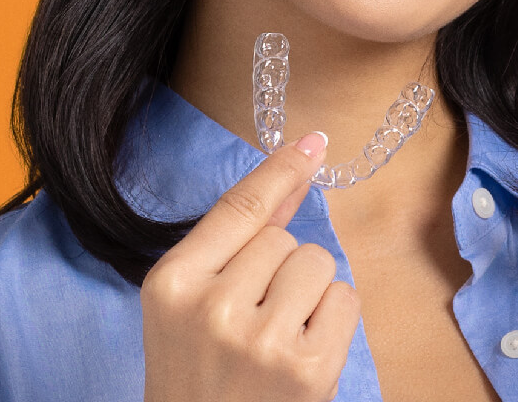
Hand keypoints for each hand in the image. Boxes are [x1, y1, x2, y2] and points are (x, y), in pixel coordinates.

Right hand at [141, 132, 360, 401]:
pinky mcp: (307, 368)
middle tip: (252, 320)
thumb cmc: (195, 373)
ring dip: (309, 292)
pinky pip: (345, 299)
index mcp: (172, 283)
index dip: (280, 171)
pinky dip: (333, 321)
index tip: (313, 143)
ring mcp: (262, 340)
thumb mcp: (188, 304)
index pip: (239, 207)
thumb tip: (294, 170)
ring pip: (317, 262)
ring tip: (276, 336)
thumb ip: (236, 239)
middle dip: (280, 268)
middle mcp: (213, 308)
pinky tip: (302, 352)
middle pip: (284, 237)